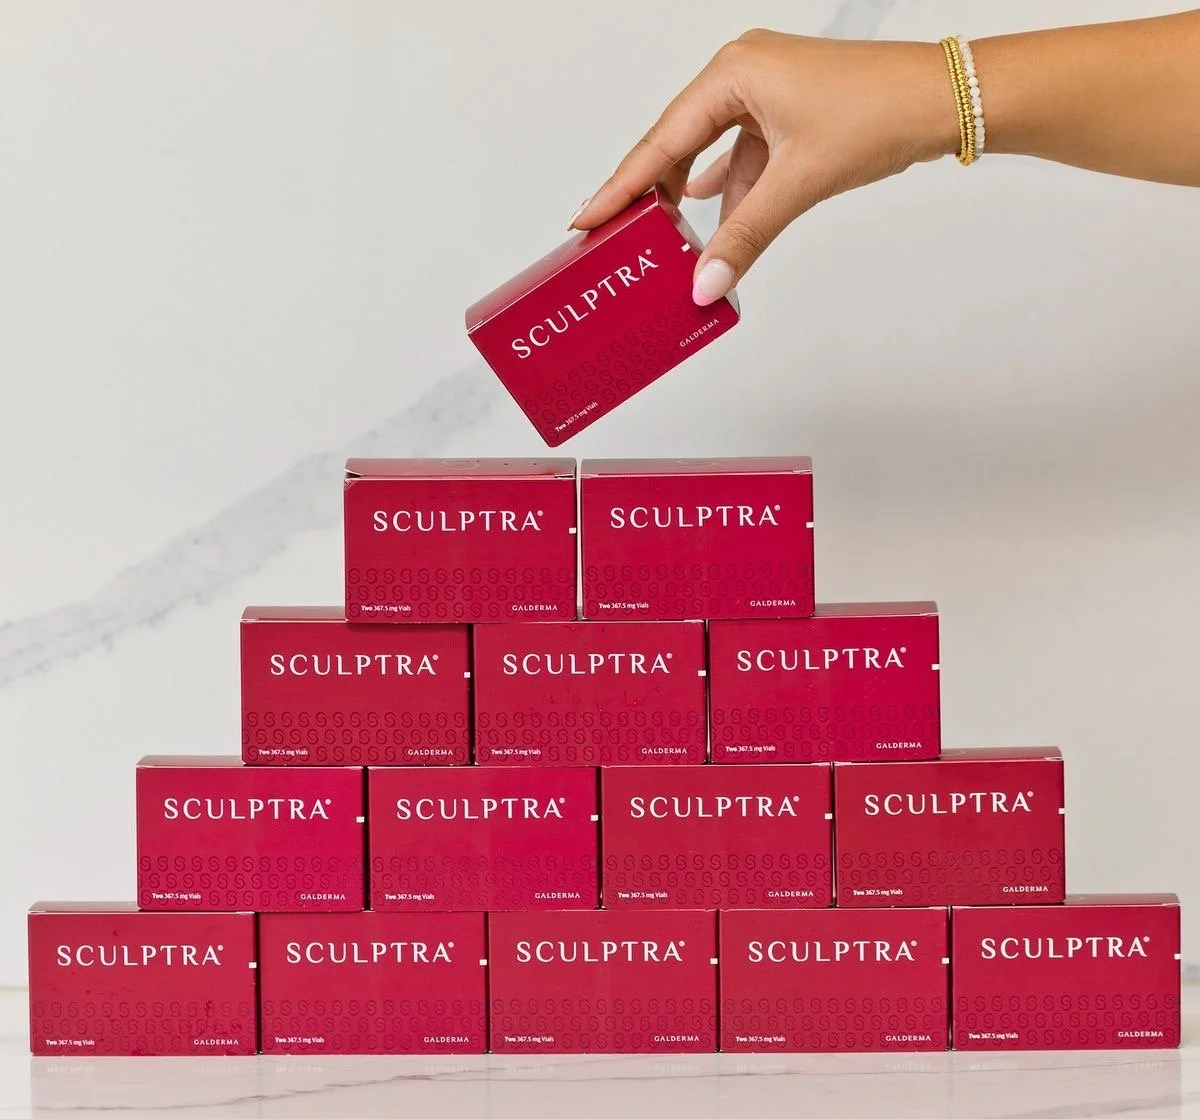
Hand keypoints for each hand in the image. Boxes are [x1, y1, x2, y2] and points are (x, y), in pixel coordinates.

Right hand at [570, 29, 958, 304]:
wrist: (946, 99)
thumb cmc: (881, 110)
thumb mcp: (798, 181)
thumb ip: (744, 236)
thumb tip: (705, 282)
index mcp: (734, 72)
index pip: (660, 141)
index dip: (621, 185)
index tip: (588, 217)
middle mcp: (743, 73)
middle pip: (677, 143)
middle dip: (652, 194)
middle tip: (617, 236)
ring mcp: (767, 92)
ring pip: (711, 151)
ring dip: (695, 199)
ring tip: (666, 241)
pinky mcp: (789, 112)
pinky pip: (742, 154)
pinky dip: (730, 190)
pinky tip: (713, 217)